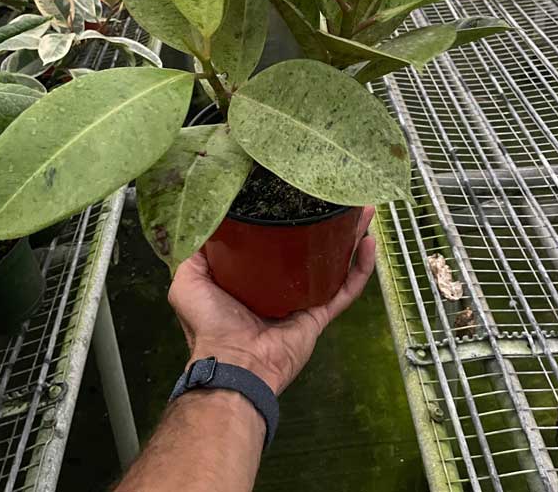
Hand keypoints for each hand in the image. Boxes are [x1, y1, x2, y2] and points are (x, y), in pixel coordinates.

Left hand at [169, 207, 375, 394]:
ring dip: (350, 239)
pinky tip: (368, 245)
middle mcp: (279, 287)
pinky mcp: (318, 317)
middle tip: (340, 199)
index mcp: (251, 278)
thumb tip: (202, 223)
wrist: (233, 363)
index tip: (297, 194)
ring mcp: (302, 302)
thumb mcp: (189, 281)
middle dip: (327, 224)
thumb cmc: (209, 323)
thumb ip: (194, 254)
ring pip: (333, 264)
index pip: (273, 242)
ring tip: (364, 212)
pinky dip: (359, 270)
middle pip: (310, 248)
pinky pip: (344, 291)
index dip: (287, 219)